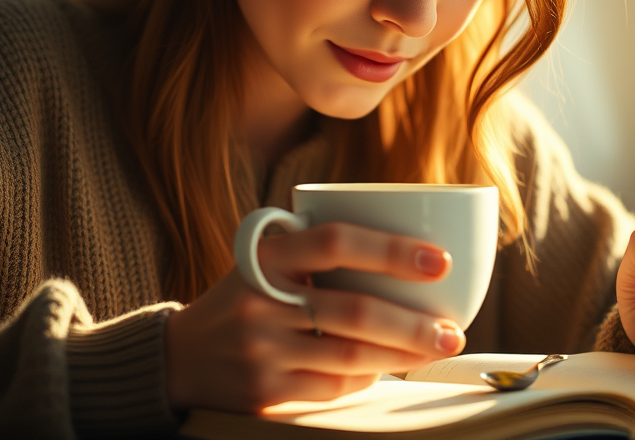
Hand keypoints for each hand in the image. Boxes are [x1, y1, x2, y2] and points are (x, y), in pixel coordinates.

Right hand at [163, 223, 464, 412]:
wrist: (181, 356)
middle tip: (452, 330)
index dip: (391, 250)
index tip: (440, 261)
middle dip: (413, 323)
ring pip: (351, 356)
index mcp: (266, 255)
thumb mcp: (267, 260)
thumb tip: (409, 256)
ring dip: (402, 355)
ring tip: (435, 348)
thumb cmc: (246, 297)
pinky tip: (386, 366)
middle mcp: (260, 300)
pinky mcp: (265, 392)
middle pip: (353, 312)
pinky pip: (334, 386)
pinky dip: (368, 376)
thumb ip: (319, 250)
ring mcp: (261, 350)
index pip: (335, 242)